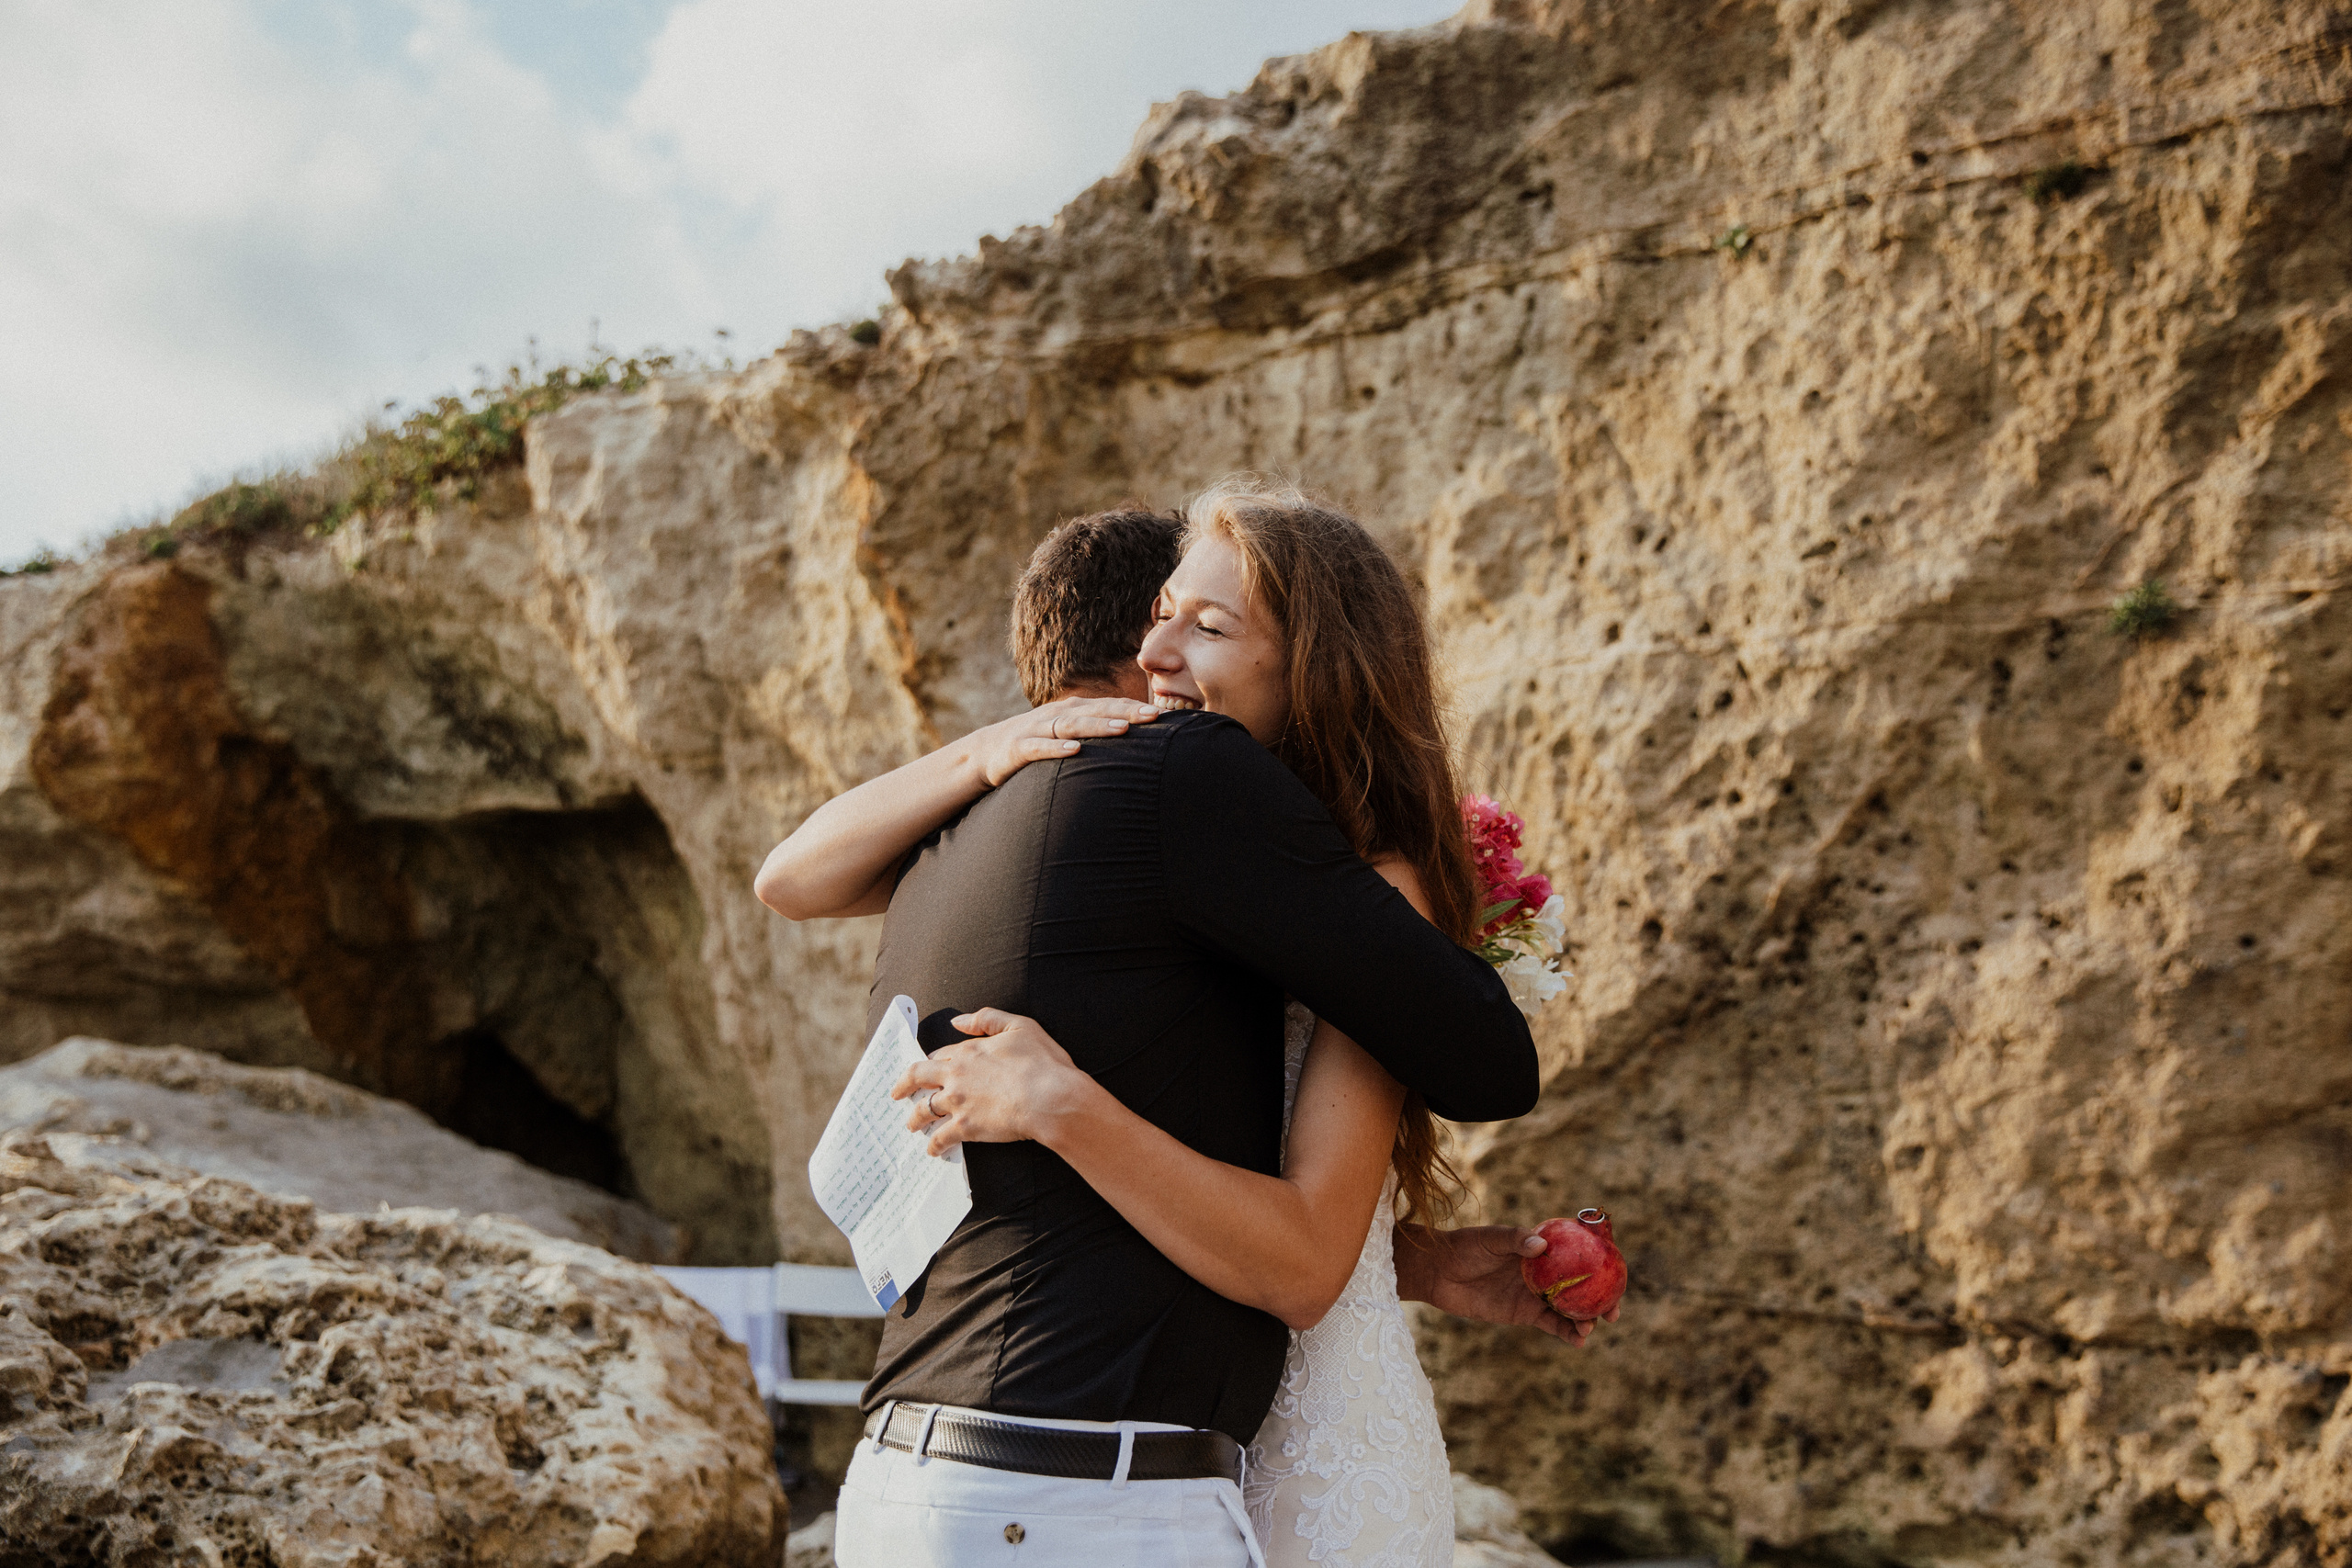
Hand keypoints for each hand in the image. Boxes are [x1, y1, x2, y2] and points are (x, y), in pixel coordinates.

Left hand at [890, 1008, 1098, 1155]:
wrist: (1049, 1097)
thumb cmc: (1041, 1062)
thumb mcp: (1020, 1026)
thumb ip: (987, 1019)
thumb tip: (958, 1021)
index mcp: (969, 1051)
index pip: (942, 1055)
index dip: (936, 1061)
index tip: (930, 1067)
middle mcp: (956, 1075)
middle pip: (919, 1077)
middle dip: (904, 1085)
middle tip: (896, 1093)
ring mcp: (958, 1102)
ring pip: (925, 1109)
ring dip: (915, 1117)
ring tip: (911, 1125)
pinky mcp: (965, 1127)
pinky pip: (941, 1137)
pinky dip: (934, 1144)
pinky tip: (932, 1150)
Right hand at [969, 698, 1159, 789]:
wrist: (989, 751)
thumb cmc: (1038, 742)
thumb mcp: (1067, 733)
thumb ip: (1094, 732)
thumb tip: (1132, 737)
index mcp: (1073, 710)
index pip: (1109, 705)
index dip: (1135, 708)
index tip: (1163, 714)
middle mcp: (1058, 715)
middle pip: (1096, 711)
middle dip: (1126, 712)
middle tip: (1154, 716)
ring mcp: (1039, 729)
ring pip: (1072, 726)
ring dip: (1098, 727)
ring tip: (1122, 730)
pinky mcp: (1020, 748)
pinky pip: (1040, 747)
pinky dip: (1057, 749)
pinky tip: (1075, 751)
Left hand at [1393, 1223, 1619, 1345]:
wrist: (1439, 1272)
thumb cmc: (1464, 1247)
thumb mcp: (1489, 1238)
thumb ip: (1515, 1240)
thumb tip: (1541, 1245)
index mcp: (1543, 1248)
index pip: (1580, 1253)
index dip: (1602, 1263)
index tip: (1618, 1274)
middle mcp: (1546, 1271)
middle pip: (1583, 1285)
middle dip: (1602, 1299)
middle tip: (1613, 1312)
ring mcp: (1537, 1293)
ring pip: (1570, 1308)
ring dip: (1585, 1320)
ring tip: (1588, 1328)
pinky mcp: (1524, 1313)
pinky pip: (1552, 1325)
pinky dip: (1566, 1333)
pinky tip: (1577, 1342)